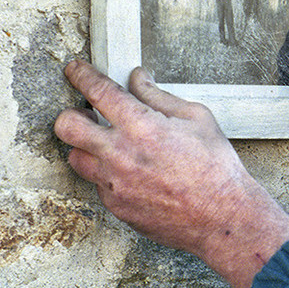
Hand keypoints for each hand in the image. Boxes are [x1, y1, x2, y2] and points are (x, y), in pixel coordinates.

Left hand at [54, 60, 288, 287]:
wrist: (222, 218)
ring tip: (109, 146)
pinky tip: (133, 174)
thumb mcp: (197, 118)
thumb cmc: (216, 167)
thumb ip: (159, 97)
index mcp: (141, 126)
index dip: (81, 75)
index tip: (75, 69)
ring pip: (75, 158)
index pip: (97, 91)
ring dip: (87, 147)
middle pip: (66, 126)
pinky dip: (108, 174)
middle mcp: (119, 154)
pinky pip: (97, 184)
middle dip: (70, 114)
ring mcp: (113, 183)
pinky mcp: (116, 206)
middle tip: (86, 114)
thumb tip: (138, 79)